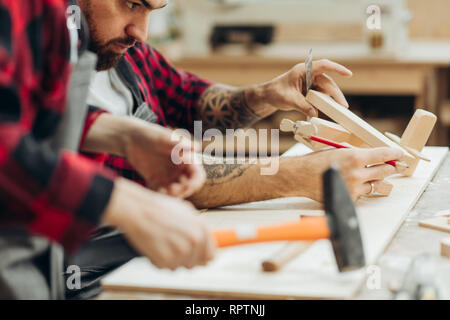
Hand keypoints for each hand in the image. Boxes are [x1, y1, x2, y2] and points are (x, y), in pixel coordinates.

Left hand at [81, 113, 205, 197]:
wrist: (131, 138)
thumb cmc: (150, 134)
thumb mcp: (165, 138)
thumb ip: (179, 145)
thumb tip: (197, 148)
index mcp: (187, 159)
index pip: (198, 176)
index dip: (195, 182)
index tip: (187, 186)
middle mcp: (180, 170)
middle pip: (188, 187)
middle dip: (183, 191)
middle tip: (172, 189)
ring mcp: (168, 177)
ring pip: (176, 193)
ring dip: (172, 196)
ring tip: (163, 191)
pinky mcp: (156, 182)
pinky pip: (161, 193)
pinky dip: (160, 195)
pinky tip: (154, 191)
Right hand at [103, 178, 215, 269]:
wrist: (138, 211)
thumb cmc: (160, 209)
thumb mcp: (186, 211)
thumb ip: (198, 227)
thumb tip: (206, 239)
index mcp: (202, 229)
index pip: (211, 255)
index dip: (204, 256)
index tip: (198, 255)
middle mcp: (194, 242)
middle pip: (196, 263)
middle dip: (187, 258)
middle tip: (175, 247)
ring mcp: (180, 252)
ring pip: (181, 266)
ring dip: (173, 259)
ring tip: (164, 243)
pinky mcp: (165, 260)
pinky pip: (166, 267)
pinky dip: (160, 260)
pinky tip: (156, 246)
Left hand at [260, 59, 352, 116]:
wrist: (268, 96)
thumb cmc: (275, 92)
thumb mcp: (289, 100)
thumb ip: (302, 106)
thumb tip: (315, 114)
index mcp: (303, 70)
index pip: (323, 66)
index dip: (337, 68)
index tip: (349, 74)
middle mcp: (309, 74)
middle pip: (327, 82)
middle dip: (336, 94)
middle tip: (343, 106)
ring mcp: (310, 82)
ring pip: (325, 90)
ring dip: (331, 99)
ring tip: (338, 109)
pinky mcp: (310, 90)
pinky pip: (321, 96)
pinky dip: (324, 103)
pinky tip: (328, 110)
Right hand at [279, 147, 405, 200]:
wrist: (300, 177)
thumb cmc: (316, 161)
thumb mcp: (337, 150)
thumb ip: (355, 152)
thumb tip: (371, 154)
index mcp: (355, 157)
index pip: (383, 154)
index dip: (395, 153)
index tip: (400, 154)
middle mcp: (357, 173)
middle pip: (385, 170)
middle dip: (391, 167)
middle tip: (395, 165)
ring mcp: (354, 188)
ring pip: (376, 184)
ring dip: (377, 178)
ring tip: (375, 175)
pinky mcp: (349, 198)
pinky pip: (363, 193)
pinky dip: (362, 188)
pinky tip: (354, 184)